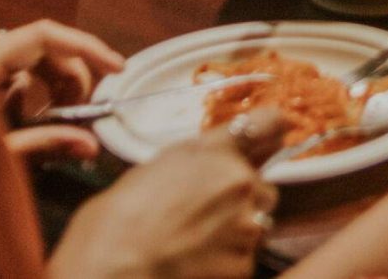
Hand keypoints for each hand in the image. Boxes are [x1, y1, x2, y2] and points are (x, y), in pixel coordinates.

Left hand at [0, 19, 123, 163]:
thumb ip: (45, 143)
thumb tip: (92, 145)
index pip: (45, 36)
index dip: (86, 47)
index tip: (118, 68)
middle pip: (41, 50)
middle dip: (68, 78)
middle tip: (81, 113)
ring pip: (27, 62)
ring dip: (48, 89)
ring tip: (50, 122)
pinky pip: (8, 75)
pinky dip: (25, 95)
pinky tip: (21, 124)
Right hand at [48, 115, 284, 278]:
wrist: (114, 264)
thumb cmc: (123, 215)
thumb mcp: (160, 165)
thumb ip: (204, 155)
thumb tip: (231, 148)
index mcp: (218, 151)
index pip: (270, 123)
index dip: (273, 129)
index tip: (274, 135)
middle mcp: (241, 181)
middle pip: (264, 185)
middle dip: (244, 197)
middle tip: (208, 213)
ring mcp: (246, 224)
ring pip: (260, 222)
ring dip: (238, 229)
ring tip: (197, 241)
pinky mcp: (244, 263)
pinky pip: (246, 257)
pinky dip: (228, 260)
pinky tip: (197, 261)